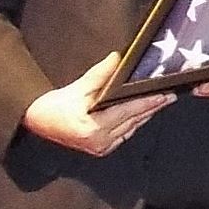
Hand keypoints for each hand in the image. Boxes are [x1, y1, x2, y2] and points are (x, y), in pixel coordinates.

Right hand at [21, 52, 173, 156]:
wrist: (38, 122)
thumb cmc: (55, 106)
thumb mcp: (78, 88)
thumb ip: (100, 75)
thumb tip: (117, 59)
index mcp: (93, 128)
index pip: (127, 112)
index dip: (147, 103)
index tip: (162, 94)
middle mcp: (99, 141)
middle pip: (133, 121)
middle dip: (152, 108)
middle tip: (169, 95)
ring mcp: (101, 148)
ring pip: (132, 129)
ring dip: (146, 115)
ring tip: (161, 102)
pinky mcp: (101, 149)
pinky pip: (125, 135)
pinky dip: (135, 123)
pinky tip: (144, 113)